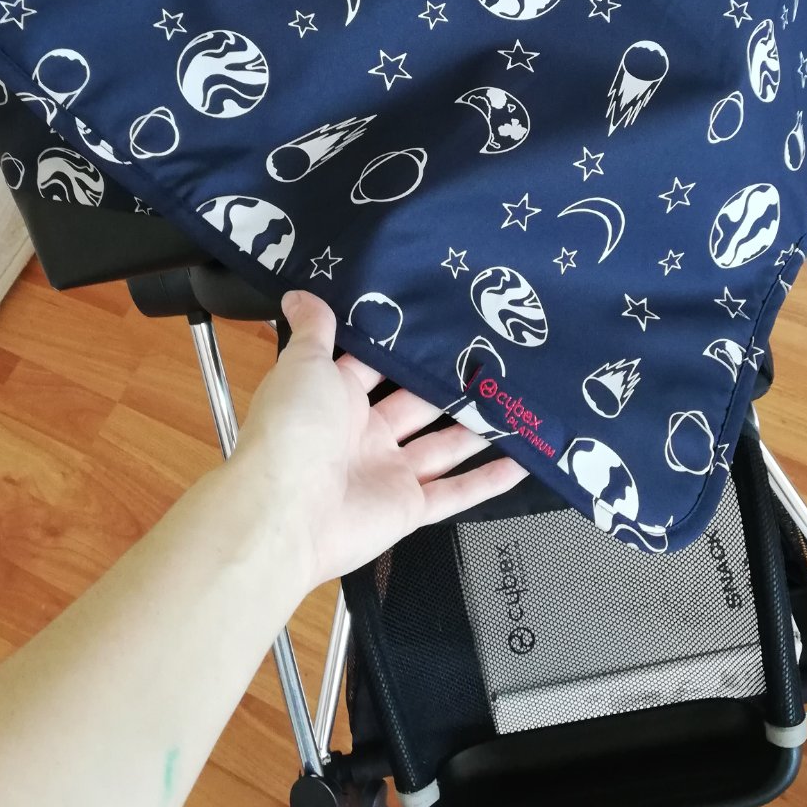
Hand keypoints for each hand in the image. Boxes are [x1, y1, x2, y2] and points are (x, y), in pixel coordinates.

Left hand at [231, 290, 526, 588]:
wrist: (285, 512)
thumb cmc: (292, 430)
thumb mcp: (303, 364)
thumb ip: (315, 330)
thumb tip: (299, 293)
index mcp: (336, 397)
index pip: (377, 367)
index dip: (407, 348)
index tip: (443, 324)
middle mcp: (363, 434)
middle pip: (417, 404)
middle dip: (450, 386)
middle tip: (494, 359)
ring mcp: (387, 472)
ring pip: (444, 446)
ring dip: (479, 429)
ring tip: (516, 403)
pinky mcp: (407, 508)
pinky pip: (455, 493)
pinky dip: (487, 481)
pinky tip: (521, 463)